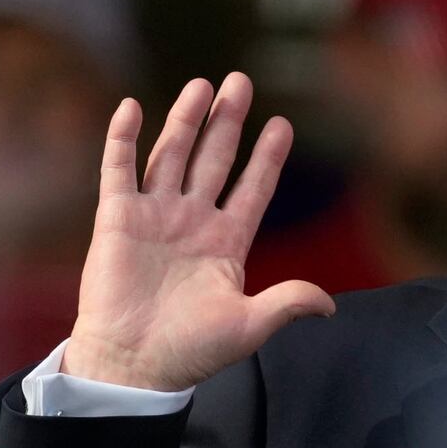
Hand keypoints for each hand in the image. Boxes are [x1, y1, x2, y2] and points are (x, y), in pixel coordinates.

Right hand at [64, 73, 334, 390]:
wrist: (134, 365)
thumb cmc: (190, 351)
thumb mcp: (248, 325)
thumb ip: (287, 303)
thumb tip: (329, 304)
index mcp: (226, 243)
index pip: (253, 188)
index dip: (267, 158)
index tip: (282, 125)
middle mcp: (192, 221)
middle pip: (214, 159)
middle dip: (228, 121)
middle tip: (241, 81)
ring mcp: (154, 216)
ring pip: (172, 155)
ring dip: (186, 120)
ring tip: (202, 85)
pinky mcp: (117, 220)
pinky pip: (119, 170)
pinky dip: (122, 139)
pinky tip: (132, 106)